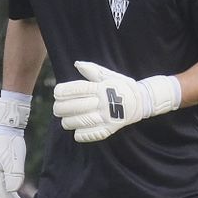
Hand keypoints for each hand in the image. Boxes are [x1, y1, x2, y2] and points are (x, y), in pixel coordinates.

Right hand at [0, 90, 31, 197]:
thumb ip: (14, 173)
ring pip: (2, 188)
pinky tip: (14, 192)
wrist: (8, 126)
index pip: (2, 194)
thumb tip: (13, 190)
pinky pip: (3, 182)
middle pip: (1, 193)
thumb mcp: (15, 157)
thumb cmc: (11, 142)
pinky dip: (9, 190)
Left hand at [52, 61, 181, 142]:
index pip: (79, 89)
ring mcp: (108, 116)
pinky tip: (76, 132)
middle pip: (77, 106)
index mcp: (102, 88)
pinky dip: (82, 134)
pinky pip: (94, 134)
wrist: (141, 101)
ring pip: (82, 121)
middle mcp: (105, 102)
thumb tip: (77, 63)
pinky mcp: (111, 128)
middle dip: (62, 108)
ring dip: (69, 122)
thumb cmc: (121, 87)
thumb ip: (92, 70)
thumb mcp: (109, 76)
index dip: (64, 91)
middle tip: (56, 109)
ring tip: (64, 121)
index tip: (56, 93)